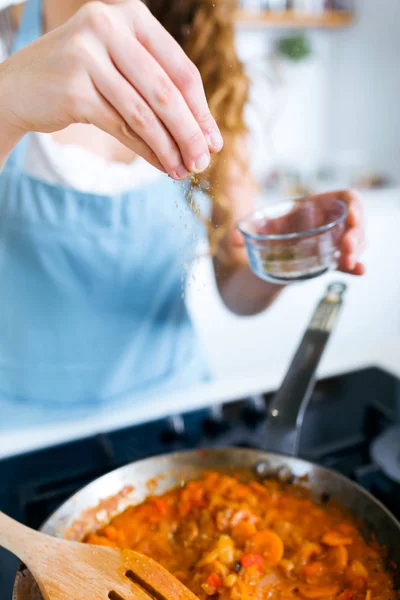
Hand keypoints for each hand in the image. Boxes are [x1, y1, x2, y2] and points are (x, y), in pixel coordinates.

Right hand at [0, 0, 222, 177]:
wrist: (19, 86)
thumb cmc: (80, 78)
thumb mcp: (121, 69)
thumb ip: (156, 87)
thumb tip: (201, 133)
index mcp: (129, 16)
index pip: (180, 68)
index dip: (201, 109)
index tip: (213, 140)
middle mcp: (109, 27)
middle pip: (166, 92)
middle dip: (189, 133)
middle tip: (203, 161)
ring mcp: (88, 56)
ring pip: (145, 113)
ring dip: (169, 148)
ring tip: (183, 170)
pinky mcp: (74, 89)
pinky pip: (122, 127)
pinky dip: (145, 150)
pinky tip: (160, 165)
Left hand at [231, 189, 365, 275]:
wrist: (261, 256)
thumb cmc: (264, 233)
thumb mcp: (256, 228)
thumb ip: (245, 231)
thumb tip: (234, 240)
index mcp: (316, 205)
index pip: (346, 198)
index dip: (355, 206)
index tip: (352, 218)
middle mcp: (329, 221)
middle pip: (355, 222)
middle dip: (356, 235)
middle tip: (347, 249)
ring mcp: (333, 241)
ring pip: (356, 242)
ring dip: (356, 253)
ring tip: (347, 264)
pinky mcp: (331, 259)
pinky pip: (348, 262)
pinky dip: (355, 267)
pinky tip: (360, 271)